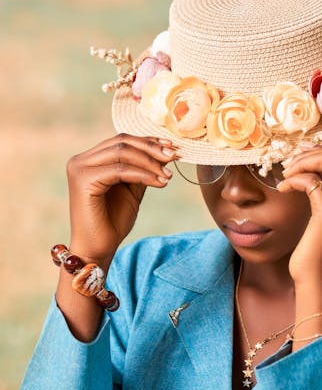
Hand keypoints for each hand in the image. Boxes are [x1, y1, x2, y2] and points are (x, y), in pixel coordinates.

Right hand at [66, 133, 176, 265]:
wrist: (98, 249)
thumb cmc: (113, 222)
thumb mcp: (132, 189)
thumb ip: (141, 169)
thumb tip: (164, 150)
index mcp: (90, 160)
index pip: (121, 140)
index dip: (148, 141)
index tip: (172, 148)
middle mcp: (81, 160)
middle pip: (122, 141)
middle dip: (152, 148)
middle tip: (174, 157)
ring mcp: (80, 169)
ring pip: (122, 153)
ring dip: (150, 162)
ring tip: (169, 174)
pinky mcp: (83, 180)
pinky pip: (120, 171)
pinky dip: (144, 175)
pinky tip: (160, 182)